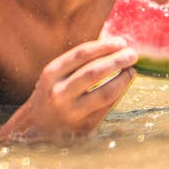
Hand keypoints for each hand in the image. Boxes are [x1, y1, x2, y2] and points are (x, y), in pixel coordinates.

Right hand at [0, 38, 136, 140]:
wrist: (36, 126)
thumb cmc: (52, 93)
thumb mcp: (56, 75)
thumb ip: (80, 62)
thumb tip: (116, 47)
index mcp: (51, 74)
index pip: (82, 54)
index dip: (104, 46)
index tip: (121, 42)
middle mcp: (59, 93)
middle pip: (94, 73)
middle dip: (117, 61)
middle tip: (132, 54)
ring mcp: (72, 112)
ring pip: (105, 93)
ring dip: (123, 80)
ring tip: (132, 71)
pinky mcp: (84, 127)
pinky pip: (107, 108)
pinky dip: (119, 94)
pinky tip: (124, 85)